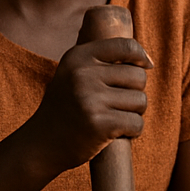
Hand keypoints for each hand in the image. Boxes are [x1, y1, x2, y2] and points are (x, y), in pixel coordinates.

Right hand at [26, 36, 151, 173]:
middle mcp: (83, 74)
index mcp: (78, 57)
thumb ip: (103, 62)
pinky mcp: (99, 124)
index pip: (125, 46)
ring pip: (141, 101)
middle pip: (139, 77)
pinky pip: (137, 123)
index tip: (145, 66)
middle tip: (115, 105)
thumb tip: (147, 61)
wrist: (42, 144)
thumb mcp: (75, 74)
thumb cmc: (67, 108)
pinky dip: (132, 132)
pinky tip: (113, 133)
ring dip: (133, 114)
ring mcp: (90, 99)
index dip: (141, 57)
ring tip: (111, 119)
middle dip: (134, 93)